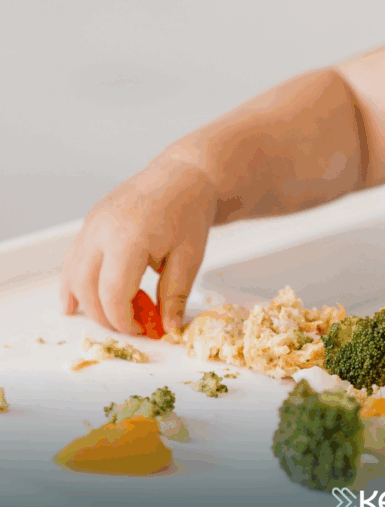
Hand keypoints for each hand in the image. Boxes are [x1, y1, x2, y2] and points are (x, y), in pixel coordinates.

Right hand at [61, 160, 217, 334]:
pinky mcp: (90, 223)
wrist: (183, 176)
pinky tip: (73, 303)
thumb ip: (175, 295)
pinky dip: (72, 283)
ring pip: (73, 274)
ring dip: (86, 302)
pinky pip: (72, 259)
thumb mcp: (190, 257)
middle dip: (105, 315)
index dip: (123, 319)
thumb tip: (168, 328)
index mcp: (129, 238)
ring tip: (109, 318)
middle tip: (130, 327)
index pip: (112, 293)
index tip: (140, 330)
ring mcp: (91, 224)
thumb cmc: (189, 212)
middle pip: (86, 287)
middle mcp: (101, 229)